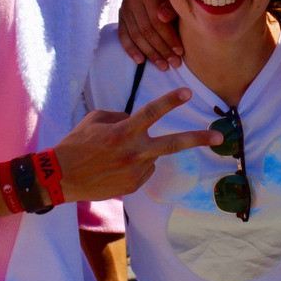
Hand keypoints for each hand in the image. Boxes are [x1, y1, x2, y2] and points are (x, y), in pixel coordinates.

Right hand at [55, 88, 220, 202]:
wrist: (61, 178)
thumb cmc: (76, 144)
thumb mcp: (95, 119)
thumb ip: (120, 116)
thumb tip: (135, 120)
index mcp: (123, 132)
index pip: (152, 112)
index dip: (171, 100)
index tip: (188, 93)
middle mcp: (134, 152)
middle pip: (174, 144)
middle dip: (198, 139)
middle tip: (219, 137)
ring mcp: (135, 172)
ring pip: (153, 156)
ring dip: (143, 152)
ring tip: (116, 156)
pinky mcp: (133, 187)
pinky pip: (143, 170)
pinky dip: (135, 165)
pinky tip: (115, 168)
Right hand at [117, 0, 181, 70]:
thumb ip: (171, 7)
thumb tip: (163, 17)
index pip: (157, 21)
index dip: (169, 38)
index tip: (180, 52)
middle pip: (146, 30)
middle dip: (161, 49)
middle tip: (173, 63)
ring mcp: (124, 8)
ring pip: (136, 36)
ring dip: (149, 53)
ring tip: (162, 66)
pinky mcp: (120, 17)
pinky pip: (123, 36)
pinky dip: (131, 50)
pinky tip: (140, 61)